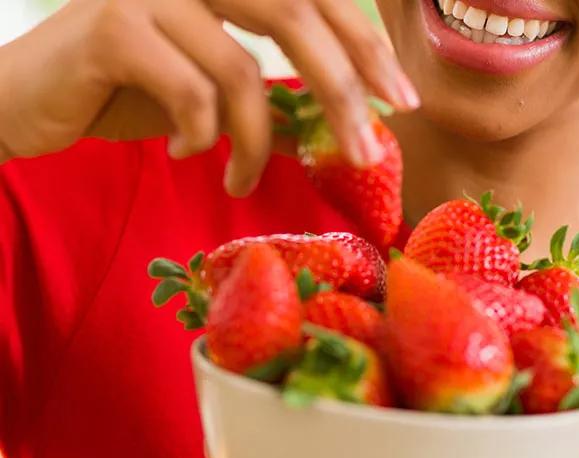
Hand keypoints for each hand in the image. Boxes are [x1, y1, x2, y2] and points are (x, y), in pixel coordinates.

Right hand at [0, 0, 418, 195]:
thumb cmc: (132, 90)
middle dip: (341, 91)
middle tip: (367, 152)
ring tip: (242, 179)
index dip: (366, 45)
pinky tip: (182, 151)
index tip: (401, 100)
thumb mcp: (215, 88)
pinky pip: (192, 93)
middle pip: (296, 17)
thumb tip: (346, 120)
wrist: (33, 99)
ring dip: (255, 141)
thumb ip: (274, 91)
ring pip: (243, 70)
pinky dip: (200, 136)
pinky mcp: (115, 26)